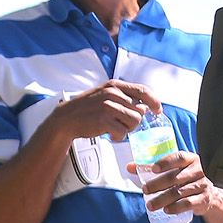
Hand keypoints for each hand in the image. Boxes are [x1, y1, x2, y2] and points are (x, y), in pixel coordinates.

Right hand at [44, 79, 161, 144]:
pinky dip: (118, 136)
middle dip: (133, 121)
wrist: (65, 119)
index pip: (143, 90)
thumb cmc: (86, 109)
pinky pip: (123, 131)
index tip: (157, 110)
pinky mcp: (103, 120)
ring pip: (134, 121)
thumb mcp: (104, 95)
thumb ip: (124, 98)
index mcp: (114, 85)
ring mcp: (108, 106)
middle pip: (140, 110)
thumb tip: (144, 107)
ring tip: (115, 128)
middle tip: (121, 124)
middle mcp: (112, 94)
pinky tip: (109, 134)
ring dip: (127, 129)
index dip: (154, 101)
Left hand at [130, 149, 222, 218]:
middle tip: (144, 190)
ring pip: (180, 192)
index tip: (153, 169)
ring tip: (149, 205)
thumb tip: (129, 167)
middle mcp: (198, 171)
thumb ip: (150, 168)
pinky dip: (177, 207)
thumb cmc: (183, 179)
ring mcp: (202, 185)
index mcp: (189, 160)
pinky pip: (189, 203)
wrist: (207, 194)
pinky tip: (166, 210)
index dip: (166, 162)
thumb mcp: (171, 170)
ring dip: (163, 199)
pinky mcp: (203, 199)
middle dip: (158, 184)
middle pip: (175, 177)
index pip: (179, 158)